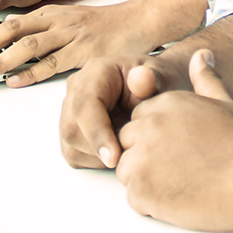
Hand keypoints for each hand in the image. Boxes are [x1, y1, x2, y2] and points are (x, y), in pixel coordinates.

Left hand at [0, 0, 165, 86]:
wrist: (145, 19)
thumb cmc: (113, 25)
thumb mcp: (78, 22)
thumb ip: (55, 33)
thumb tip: (29, 49)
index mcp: (55, 13)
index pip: (14, 20)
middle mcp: (59, 21)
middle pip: (13, 29)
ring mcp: (72, 36)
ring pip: (28, 46)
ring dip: (1, 60)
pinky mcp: (85, 53)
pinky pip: (52, 64)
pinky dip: (30, 72)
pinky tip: (13, 81)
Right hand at [59, 53, 187, 168]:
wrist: (156, 88)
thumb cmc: (158, 83)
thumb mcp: (162, 77)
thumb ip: (152, 79)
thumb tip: (142, 77)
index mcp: (96, 72)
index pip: (85, 106)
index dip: (97, 134)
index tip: (114, 157)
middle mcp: (77, 89)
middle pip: (72, 129)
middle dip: (99, 149)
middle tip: (130, 153)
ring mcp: (70, 110)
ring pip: (71, 145)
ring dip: (98, 157)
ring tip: (127, 146)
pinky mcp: (72, 129)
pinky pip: (75, 154)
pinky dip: (95, 160)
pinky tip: (117, 149)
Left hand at [114, 51, 232, 231]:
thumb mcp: (224, 102)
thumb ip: (206, 79)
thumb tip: (202, 54)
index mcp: (162, 104)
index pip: (139, 121)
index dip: (157, 139)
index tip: (181, 150)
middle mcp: (147, 127)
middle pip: (127, 145)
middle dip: (147, 158)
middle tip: (182, 169)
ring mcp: (142, 159)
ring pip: (127, 172)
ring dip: (147, 181)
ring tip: (182, 183)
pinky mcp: (143, 191)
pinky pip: (134, 199)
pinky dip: (152, 204)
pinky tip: (181, 197)